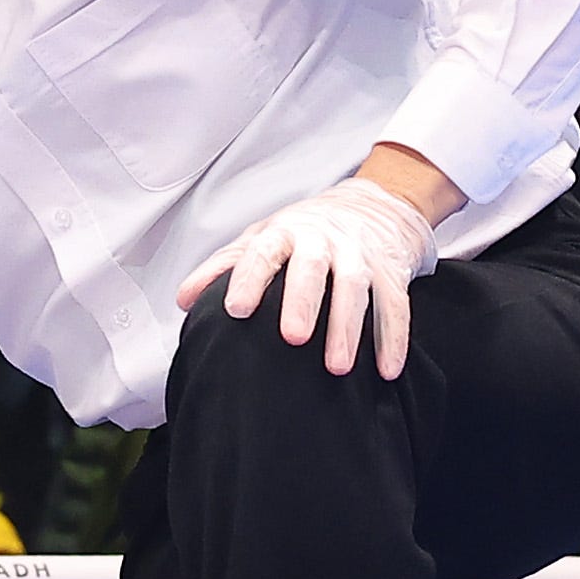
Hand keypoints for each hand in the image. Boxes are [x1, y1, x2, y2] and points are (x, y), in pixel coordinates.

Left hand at [174, 177, 437, 376]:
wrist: (373, 206)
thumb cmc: (303, 234)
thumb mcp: (261, 239)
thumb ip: (223, 267)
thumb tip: (182, 299)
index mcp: (285, 233)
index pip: (263, 253)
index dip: (249, 279)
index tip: (236, 309)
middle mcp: (324, 241)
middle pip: (313, 267)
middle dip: (303, 301)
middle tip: (292, 338)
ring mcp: (361, 255)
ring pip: (356, 288)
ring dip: (348, 328)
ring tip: (337, 368)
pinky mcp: (392, 272)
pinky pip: (397, 305)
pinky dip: (394, 338)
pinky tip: (388, 372)